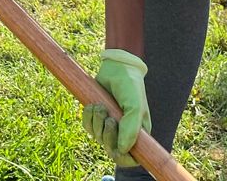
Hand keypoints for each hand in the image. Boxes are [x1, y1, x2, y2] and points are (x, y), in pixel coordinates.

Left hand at [84, 49, 150, 166]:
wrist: (115, 68)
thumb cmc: (130, 86)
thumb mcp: (134, 105)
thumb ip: (131, 128)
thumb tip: (122, 150)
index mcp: (138, 133)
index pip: (131, 158)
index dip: (123, 158)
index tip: (116, 149)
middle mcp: (123, 132)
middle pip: (111, 149)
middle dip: (107, 135)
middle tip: (110, 118)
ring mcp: (109, 125)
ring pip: (98, 137)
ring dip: (97, 123)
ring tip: (101, 106)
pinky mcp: (96, 117)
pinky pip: (87, 127)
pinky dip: (88, 118)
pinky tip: (93, 105)